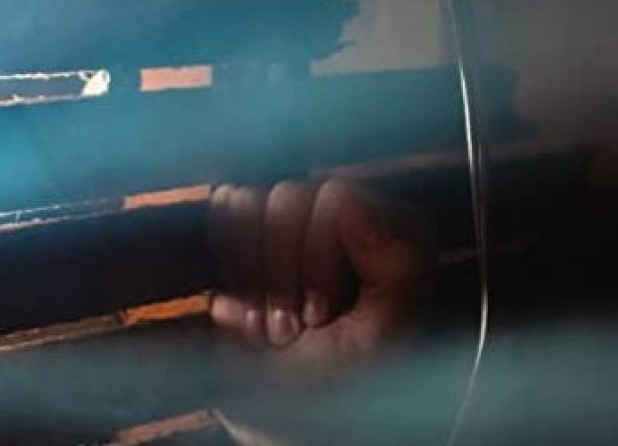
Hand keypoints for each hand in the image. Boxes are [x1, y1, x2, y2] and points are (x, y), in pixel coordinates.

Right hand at [209, 178, 434, 372]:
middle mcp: (341, 215)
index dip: (316, 255)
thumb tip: (354, 204)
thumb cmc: (343, 382)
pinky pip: (222, 214)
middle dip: (280, 275)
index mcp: (385, 228)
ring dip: (252, 279)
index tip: (319, 315)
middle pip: (287, 197)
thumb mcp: (381, 333)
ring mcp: (292, 223)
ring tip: (271, 327)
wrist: (286, 422)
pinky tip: (245, 316)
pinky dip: (227, 272)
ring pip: (249, 202)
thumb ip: (394, 264)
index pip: (334, 195)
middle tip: (291, 329)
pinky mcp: (247, 237)